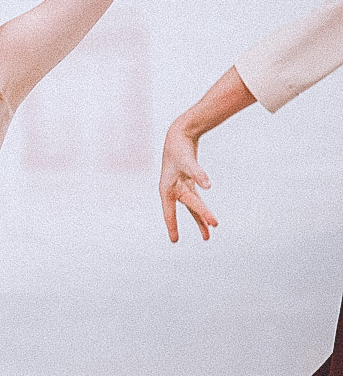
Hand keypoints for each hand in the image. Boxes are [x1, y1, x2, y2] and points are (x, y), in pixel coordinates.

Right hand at [159, 122, 218, 241]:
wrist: (179, 134)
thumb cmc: (179, 148)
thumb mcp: (187, 161)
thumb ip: (198, 173)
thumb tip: (208, 186)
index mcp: (167, 189)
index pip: (170, 212)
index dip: (172, 226)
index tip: (175, 240)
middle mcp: (173, 190)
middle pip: (188, 209)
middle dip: (199, 221)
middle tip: (207, 237)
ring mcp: (180, 187)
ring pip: (193, 207)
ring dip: (201, 219)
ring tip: (208, 236)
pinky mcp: (188, 182)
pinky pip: (196, 200)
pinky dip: (201, 208)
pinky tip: (206, 218)